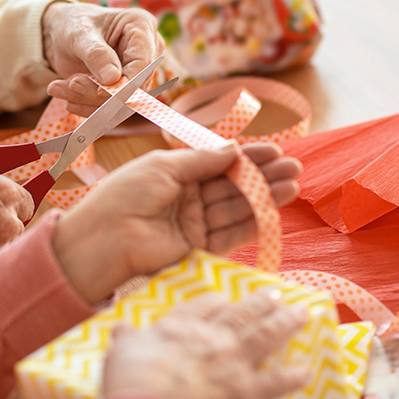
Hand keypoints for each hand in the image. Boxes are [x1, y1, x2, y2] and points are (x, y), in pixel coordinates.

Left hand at [41, 2, 164, 115]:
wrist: (62, 34)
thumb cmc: (73, 24)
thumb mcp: (79, 33)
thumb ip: (96, 53)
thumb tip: (112, 78)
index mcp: (141, 26)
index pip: (143, 63)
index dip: (125, 84)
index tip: (99, 92)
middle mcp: (147, 50)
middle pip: (133, 86)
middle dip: (99, 93)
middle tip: (70, 84)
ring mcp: (139, 71)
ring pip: (122, 101)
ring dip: (88, 101)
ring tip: (59, 88)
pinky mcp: (126, 88)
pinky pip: (113, 107)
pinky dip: (88, 107)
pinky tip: (68, 100)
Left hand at [52, 143, 301, 303]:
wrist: (105, 238)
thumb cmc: (126, 194)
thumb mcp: (164, 165)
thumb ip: (201, 160)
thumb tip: (233, 150)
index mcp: (176, 174)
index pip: (219, 163)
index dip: (247, 157)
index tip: (275, 150)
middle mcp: (188, 198)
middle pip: (232, 185)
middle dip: (263, 175)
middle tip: (293, 166)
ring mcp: (194, 223)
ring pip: (237, 208)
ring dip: (265, 196)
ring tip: (292, 185)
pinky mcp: (199, 249)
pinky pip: (231, 234)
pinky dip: (253, 222)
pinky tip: (273, 208)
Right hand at [102, 292, 309, 398]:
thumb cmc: (131, 381)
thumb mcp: (119, 353)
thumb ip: (126, 339)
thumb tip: (121, 329)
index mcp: (181, 327)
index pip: (202, 306)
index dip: (215, 301)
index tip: (225, 298)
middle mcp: (211, 339)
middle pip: (240, 314)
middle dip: (260, 302)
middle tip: (277, 293)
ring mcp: (232, 365)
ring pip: (264, 336)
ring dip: (284, 324)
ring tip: (301, 313)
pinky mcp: (246, 393)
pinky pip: (275, 383)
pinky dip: (291, 376)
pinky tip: (305, 370)